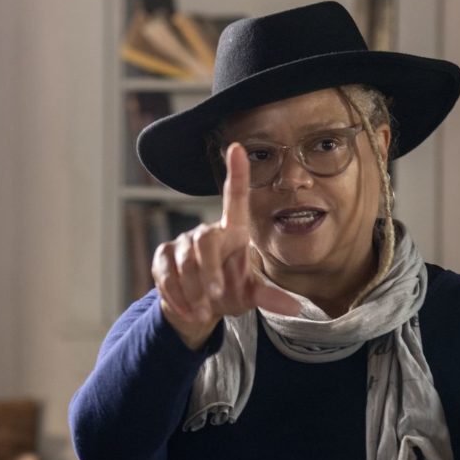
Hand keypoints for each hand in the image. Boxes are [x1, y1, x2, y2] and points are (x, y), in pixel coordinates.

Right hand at [152, 143, 300, 348]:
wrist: (200, 307)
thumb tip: (296, 309)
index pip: (234, 198)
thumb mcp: (252, 294)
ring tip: (205, 310)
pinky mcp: (163, 257)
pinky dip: (177, 296)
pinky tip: (189, 310)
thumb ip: (269, 297)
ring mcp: (182, 243)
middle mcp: (207, 232)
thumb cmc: (232, 292)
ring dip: (194, 290)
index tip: (238, 148)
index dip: (236, 174)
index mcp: (233, 232)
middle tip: (217, 295)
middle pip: (204, 240)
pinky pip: (166, 274)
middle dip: (209, 270)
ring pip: (184, 262)